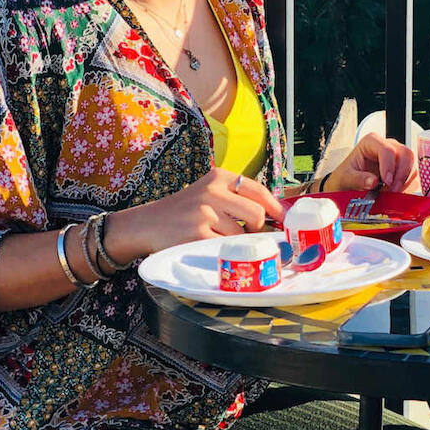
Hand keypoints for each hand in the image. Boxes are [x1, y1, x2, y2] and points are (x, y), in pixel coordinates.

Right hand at [108, 167, 286, 259]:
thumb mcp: (208, 193)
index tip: (283, 219)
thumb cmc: (185, 211)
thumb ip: (237, 198)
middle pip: (257, 214)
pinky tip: (215, 248)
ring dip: (239, 243)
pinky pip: (227, 247)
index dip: (276, 207)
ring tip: (222, 240)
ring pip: (242, 234)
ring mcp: (203, 214)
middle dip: (259, 228)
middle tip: (251, 235)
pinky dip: (226, 252)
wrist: (145, 224)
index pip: (258, 190)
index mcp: (218, 177)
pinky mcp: (196, 236)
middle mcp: (211, 192)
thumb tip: (278, 214)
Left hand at [323, 133, 414, 192]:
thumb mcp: (345, 178)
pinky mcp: (403, 171)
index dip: (389, 166)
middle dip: (401, 174)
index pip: (387, 149)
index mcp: (372, 142)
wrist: (347, 187)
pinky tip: (394, 194)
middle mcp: (388, 146)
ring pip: (412, 166)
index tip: (386, 182)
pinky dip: (407, 187)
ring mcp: (398, 158)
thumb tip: (373, 181)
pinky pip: (413, 177)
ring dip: (404, 182)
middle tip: (392, 190)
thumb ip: (358, 179)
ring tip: (389, 194)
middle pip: (406, 154)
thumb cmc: (345, 178)